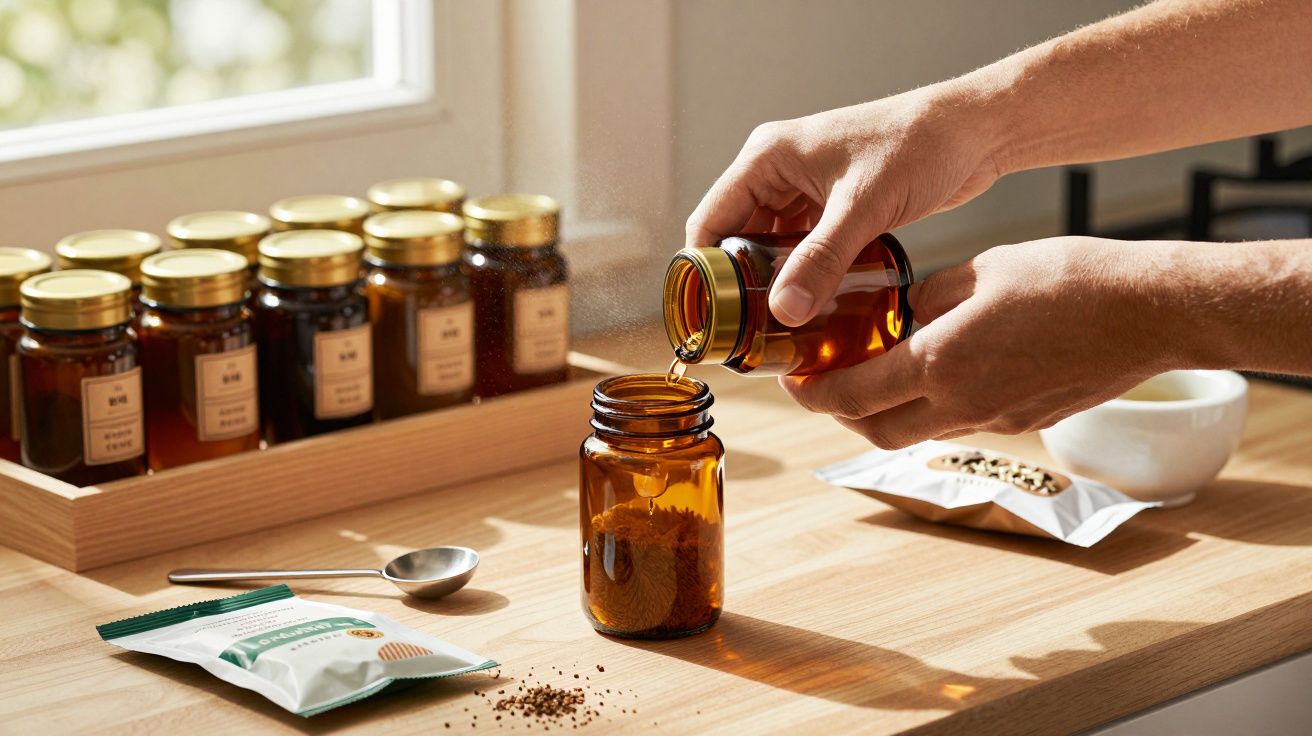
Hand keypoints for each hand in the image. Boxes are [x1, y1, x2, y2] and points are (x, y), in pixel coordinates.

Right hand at [684, 83, 1005, 325]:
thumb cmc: (919, 146)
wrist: (973, 131)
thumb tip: (784, 311)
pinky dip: (801, 273)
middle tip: (748, 331)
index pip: (710, 221)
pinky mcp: (830, 204)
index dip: (704, 272)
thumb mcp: (864, 209)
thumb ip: (821, 261)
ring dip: (772, 281)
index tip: (713, 317)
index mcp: (767, 157)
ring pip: (768, 246)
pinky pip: (800, 246)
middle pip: (735, 238)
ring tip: (777, 325)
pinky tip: (811, 304)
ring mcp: (804, 188)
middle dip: (740, 283)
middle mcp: (777, 170)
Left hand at [780, 237, 1186, 448]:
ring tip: (877, 373)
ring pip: (917, 431)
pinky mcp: (1024, 422)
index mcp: (941, 362)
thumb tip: (901, 314)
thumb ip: (929, 299)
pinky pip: (960, 423)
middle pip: (875, 431)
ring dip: (887, 411)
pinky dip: (932, 406)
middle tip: (823, 385)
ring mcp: (996, 420)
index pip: (852, 396)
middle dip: (840, 414)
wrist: (1148, 313)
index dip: (812, 394)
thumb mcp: (981, 270)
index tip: (791, 380)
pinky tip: (939, 371)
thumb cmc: (1070, 279)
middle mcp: (962, 404)